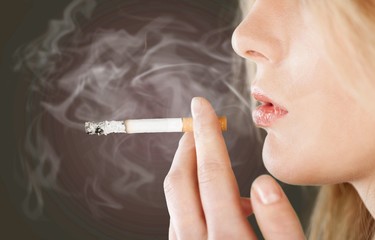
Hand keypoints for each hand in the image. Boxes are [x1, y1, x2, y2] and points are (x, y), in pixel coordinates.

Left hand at [164, 97, 304, 239]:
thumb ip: (280, 223)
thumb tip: (264, 183)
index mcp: (227, 237)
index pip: (212, 173)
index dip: (207, 134)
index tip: (201, 107)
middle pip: (181, 182)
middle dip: (188, 145)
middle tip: (198, 125)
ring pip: (174, 198)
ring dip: (185, 168)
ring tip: (207, 153)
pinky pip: (177, 215)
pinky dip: (189, 194)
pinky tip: (212, 195)